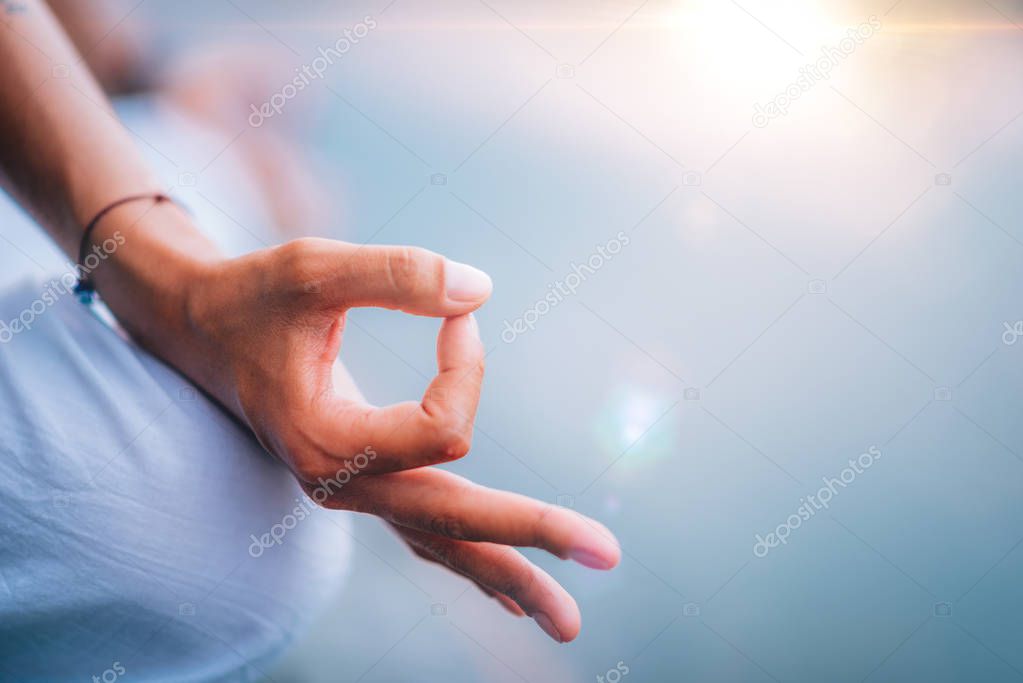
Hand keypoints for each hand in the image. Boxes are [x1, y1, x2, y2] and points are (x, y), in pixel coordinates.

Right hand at [180, 237, 619, 641]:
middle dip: (533, 537)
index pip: (444, 430)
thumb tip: (482, 292)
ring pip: (442, 547)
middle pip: (454, 525)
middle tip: (609, 555)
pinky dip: (472, 560)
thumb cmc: (254, 296)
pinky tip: (512, 596)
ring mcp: (354, 495)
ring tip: (566, 623)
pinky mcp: (364, 485)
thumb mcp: (314, 268)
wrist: (203, 330)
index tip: (457, 313)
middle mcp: (343, 485)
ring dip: (509, 577)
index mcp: (330, 443)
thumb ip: (396, 274)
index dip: (467, 366)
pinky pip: (427, 536)